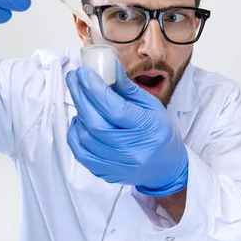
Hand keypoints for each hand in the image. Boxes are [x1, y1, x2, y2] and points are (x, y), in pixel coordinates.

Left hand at [66, 61, 188, 195]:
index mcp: (148, 128)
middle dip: (81, 96)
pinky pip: (81, 153)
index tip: (84, 72)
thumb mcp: (151, 106)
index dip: (96, 89)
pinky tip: (80, 120)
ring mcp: (118, 165)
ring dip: (78, 113)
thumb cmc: (160, 132)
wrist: (165, 168)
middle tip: (74, 78)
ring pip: (86, 137)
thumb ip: (127, 88)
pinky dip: (75, 134)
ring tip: (80, 96)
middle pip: (96, 123)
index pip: (116, 109)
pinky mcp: (106, 173)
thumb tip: (108, 66)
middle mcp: (132, 150)